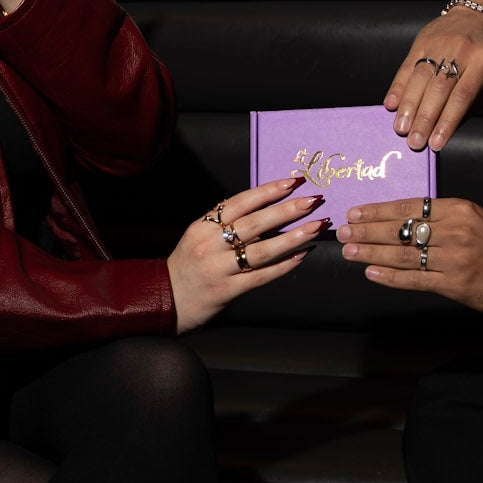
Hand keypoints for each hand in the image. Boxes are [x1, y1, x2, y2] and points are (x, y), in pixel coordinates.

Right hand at [167, 177, 330, 333]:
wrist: (165, 299)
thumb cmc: (189, 264)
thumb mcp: (199, 236)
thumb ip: (225, 222)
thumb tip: (266, 204)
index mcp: (203, 226)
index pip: (239, 202)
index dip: (267, 191)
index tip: (293, 182)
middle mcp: (210, 244)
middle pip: (254, 223)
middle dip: (287, 210)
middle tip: (314, 200)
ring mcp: (218, 268)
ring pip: (262, 250)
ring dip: (293, 237)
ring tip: (317, 227)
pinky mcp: (227, 290)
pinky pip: (261, 275)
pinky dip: (284, 264)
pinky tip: (303, 254)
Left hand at [338, 196, 482, 317]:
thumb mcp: (477, 219)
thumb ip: (444, 218)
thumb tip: (404, 221)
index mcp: (459, 209)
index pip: (410, 206)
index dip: (379, 210)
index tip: (356, 212)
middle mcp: (455, 231)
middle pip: (401, 229)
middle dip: (367, 231)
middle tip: (343, 231)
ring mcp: (454, 259)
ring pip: (403, 254)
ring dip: (372, 253)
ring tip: (350, 251)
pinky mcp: (455, 284)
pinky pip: (415, 279)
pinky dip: (391, 277)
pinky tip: (372, 273)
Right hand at [383, 0, 482, 151]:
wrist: (477, 18)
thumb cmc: (481, 58)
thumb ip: (467, 104)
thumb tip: (442, 131)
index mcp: (482, 63)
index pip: (462, 96)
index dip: (447, 121)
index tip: (436, 143)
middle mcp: (460, 51)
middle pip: (439, 88)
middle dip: (425, 118)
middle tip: (414, 141)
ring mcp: (439, 44)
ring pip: (421, 77)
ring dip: (409, 106)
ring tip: (401, 128)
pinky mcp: (421, 41)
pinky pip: (407, 66)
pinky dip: (398, 87)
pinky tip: (391, 105)